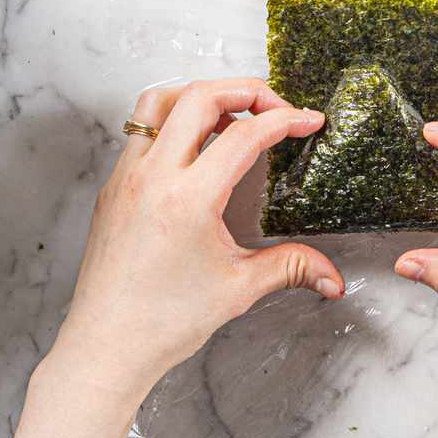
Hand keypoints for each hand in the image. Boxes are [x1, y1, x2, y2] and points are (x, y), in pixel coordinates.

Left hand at [2, 78, 343, 437]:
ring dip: (200, 94)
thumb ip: (290, 268)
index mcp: (187, 199)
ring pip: (159, 100)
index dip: (285, 119)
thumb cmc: (162, 322)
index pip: (244, 135)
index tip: (309, 121)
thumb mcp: (238, 289)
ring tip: (232, 114)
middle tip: (276, 106)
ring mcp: (126, 177)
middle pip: (200, 96)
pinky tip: (196, 146)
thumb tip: (332, 277)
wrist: (105, 347)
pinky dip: (173, 121)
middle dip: (247, 89)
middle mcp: (152, 177)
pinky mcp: (113, 186)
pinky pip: (141, 130)